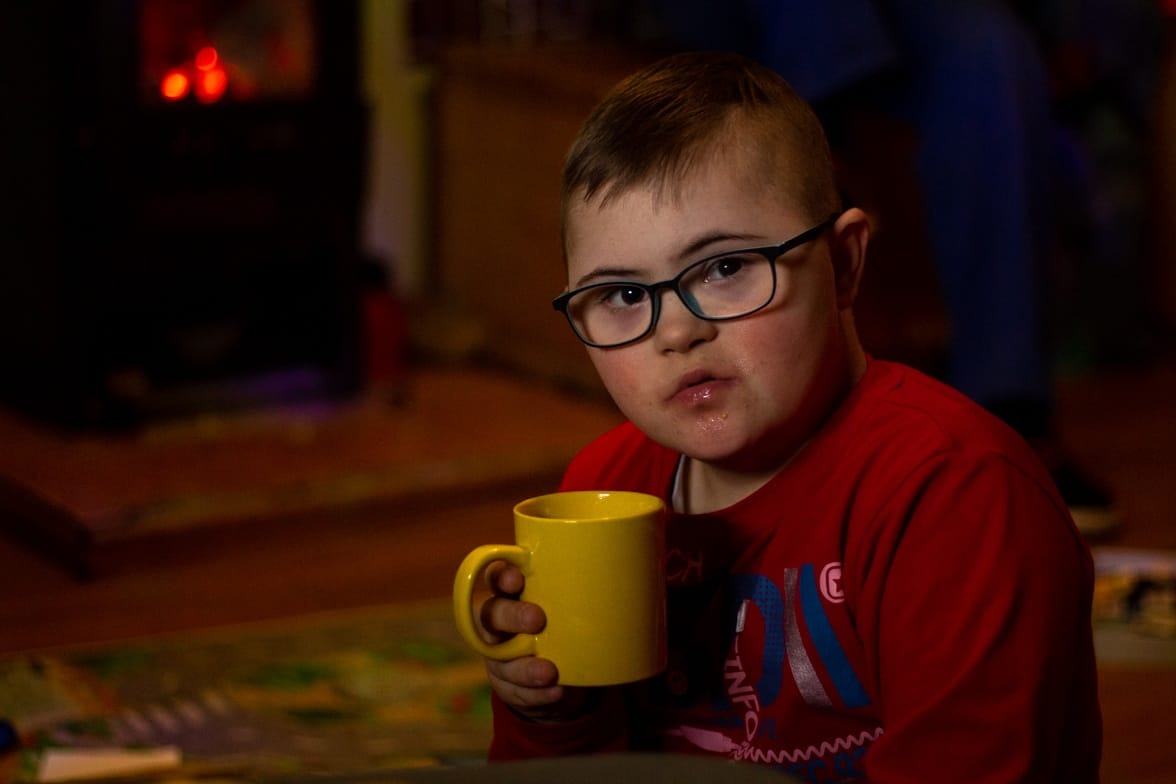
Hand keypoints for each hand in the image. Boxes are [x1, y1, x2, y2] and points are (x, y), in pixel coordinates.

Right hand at [478, 561, 595, 721]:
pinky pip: (516, 691)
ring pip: (501, 659)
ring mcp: (499, 657)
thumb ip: (582, 592)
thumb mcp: (570, 608)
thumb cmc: (566, 628)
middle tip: (538, 620)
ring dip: (524, 667)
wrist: (560, 677)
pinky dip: (536, 694)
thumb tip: (634, 572)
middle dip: (512, 616)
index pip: (497, 578)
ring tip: (549, 672)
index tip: (519, 579)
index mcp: (512, 595)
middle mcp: (498, 624)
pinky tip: (555, 692)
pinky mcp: (506, 686)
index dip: (502, 577)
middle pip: (491, 615)